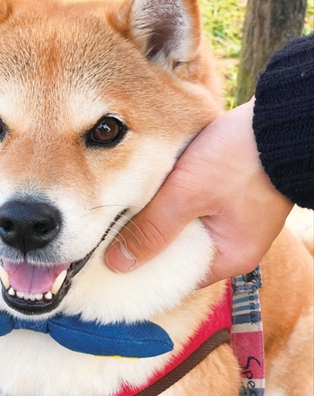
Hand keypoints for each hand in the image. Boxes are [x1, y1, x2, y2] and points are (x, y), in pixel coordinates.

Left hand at [105, 99, 292, 285]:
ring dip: (163, 220)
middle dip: (150, 243)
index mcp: (231, 257)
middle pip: (181, 253)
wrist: (281, 118)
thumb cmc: (240, 158)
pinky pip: (197, 208)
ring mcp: (237, 219)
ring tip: (127, 215)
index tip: (115, 263)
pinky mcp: (233, 196)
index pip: (178, 277)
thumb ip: (153, 229)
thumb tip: (118, 264)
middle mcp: (236, 244)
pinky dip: (177, 203)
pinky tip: (154, 194)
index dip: (145, 270)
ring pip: (187, 228)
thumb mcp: (188, 194)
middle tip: (113, 238)